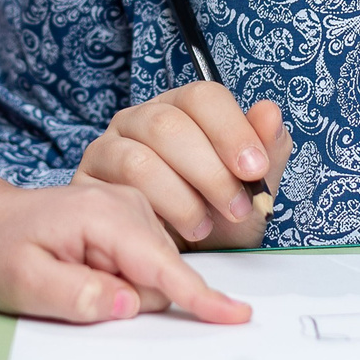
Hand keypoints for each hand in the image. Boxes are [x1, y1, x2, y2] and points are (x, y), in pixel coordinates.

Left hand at [0, 174, 252, 325]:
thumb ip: (78, 295)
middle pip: (160, 274)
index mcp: (102, 216)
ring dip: (124, 290)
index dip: (199, 295)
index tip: (236, 315)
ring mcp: (129, 210)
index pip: (161, 264)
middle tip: (68, 289)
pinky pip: (144, 267)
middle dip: (131, 299)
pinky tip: (84, 271)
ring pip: (154, 273)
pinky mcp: (128, 222)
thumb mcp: (23, 283)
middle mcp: (124, 205)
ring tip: (69, 276)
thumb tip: (130, 304)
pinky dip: (123, 280)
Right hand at [75, 82, 291, 249]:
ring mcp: (110, 145)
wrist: (182, 262)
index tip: (255, 169)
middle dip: (210, 173)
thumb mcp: (252, 190)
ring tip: (203, 227)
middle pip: (169, 126)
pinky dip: (152, 213)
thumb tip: (270, 112)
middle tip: (236, 209)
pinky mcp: (90, 177)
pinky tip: (171, 232)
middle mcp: (142, 118)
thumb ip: (268, 151)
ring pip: (140, 159)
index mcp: (183, 108)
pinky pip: (116, 190)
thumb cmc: (218, 218)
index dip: (231, 131)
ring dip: (181, 200)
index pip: (202, 97)